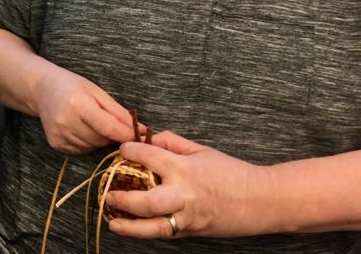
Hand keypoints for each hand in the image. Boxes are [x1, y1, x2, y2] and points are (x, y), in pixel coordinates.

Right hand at [34, 64, 137, 153]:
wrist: (41, 89)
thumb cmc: (72, 86)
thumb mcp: (97, 92)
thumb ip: (119, 113)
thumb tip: (143, 130)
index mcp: (78, 104)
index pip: (108, 127)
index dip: (126, 135)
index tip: (141, 137)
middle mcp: (66, 121)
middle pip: (101, 139)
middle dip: (112, 135)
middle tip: (113, 124)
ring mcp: (59, 135)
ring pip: (93, 147)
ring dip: (100, 140)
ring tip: (93, 123)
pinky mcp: (56, 144)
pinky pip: (81, 150)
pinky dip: (88, 143)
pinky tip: (82, 129)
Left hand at [106, 131, 265, 238]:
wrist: (262, 201)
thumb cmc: (232, 172)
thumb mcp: (201, 149)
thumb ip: (172, 142)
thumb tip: (150, 138)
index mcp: (184, 169)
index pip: (148, 157)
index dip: (129, 151)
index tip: (121, 150)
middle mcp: (183, 195)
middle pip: (145, 201)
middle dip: (122, 199)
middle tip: (108, 193)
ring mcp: (188, 217)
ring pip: (152, 227)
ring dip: (129, 226)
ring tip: (112, 221)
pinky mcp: (192, 232)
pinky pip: (165, 233)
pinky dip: (146, 231)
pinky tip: (132, 228)